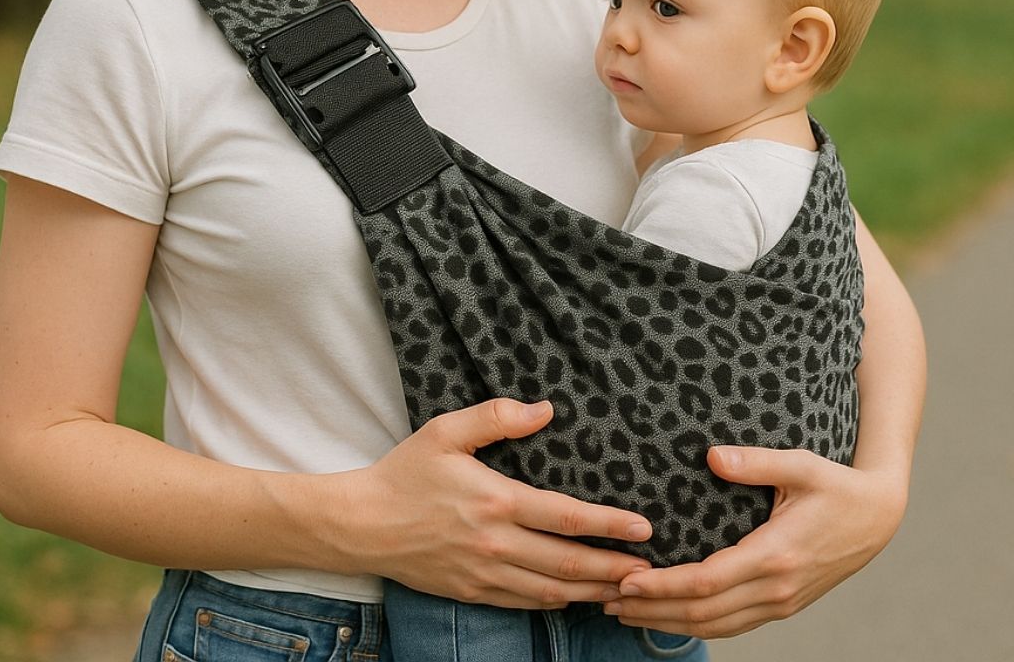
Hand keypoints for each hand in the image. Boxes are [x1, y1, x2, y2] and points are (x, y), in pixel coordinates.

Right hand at [336, 399, 653, 608]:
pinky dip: (556, 604)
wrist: (361, 525)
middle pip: (568, 562)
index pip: (566, 517)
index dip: (609, 525)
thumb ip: (495, 417)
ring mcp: (484, 574)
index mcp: (496, 500)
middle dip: (614, 567)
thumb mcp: (445, 431)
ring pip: (551, 591)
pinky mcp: (472, 593)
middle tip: (652, 569)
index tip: (643, 527)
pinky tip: (575, 598)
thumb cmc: (405, 473)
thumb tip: (544, 409)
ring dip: (593, 591)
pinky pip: (524, 604)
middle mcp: (495, 543)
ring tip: (627, 589)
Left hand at [602, 444, 907, 637]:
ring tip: (626, 613)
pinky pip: (734, 624)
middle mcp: (777, 587)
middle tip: (607, 600)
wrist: (879, 517)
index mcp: (775, 554)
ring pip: (717, 626)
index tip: (626, 581)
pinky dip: (698, 625)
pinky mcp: (784, 604)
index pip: (707, 582)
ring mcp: (782, 602)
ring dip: (669, 623)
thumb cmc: (836, 484)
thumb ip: (755, 460)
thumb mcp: (801, 464)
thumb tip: (711, 455)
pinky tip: (671, 616)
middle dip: (653, 610)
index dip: (663, 587)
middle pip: (704, 613)